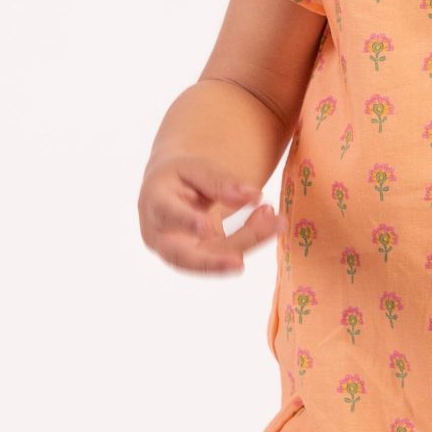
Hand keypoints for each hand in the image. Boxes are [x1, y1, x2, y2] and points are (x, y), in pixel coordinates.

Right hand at [137, 158, 277, 275]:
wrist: (171, 189)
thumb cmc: (180, 175)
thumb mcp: (195, 168)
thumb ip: (220, 181)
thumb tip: (253, 196)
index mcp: (155, 204)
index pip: (167, 216)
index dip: (186, 223)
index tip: (207, 227)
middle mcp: (162, 236)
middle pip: (186, 255)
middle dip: (213, 260)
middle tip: (239, 263)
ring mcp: (181, 253)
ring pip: (214, 256)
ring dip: (247, 241)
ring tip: (276, 221)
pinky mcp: (201, 258)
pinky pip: (228, 252)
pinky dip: (252, 237)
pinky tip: (271, 220)